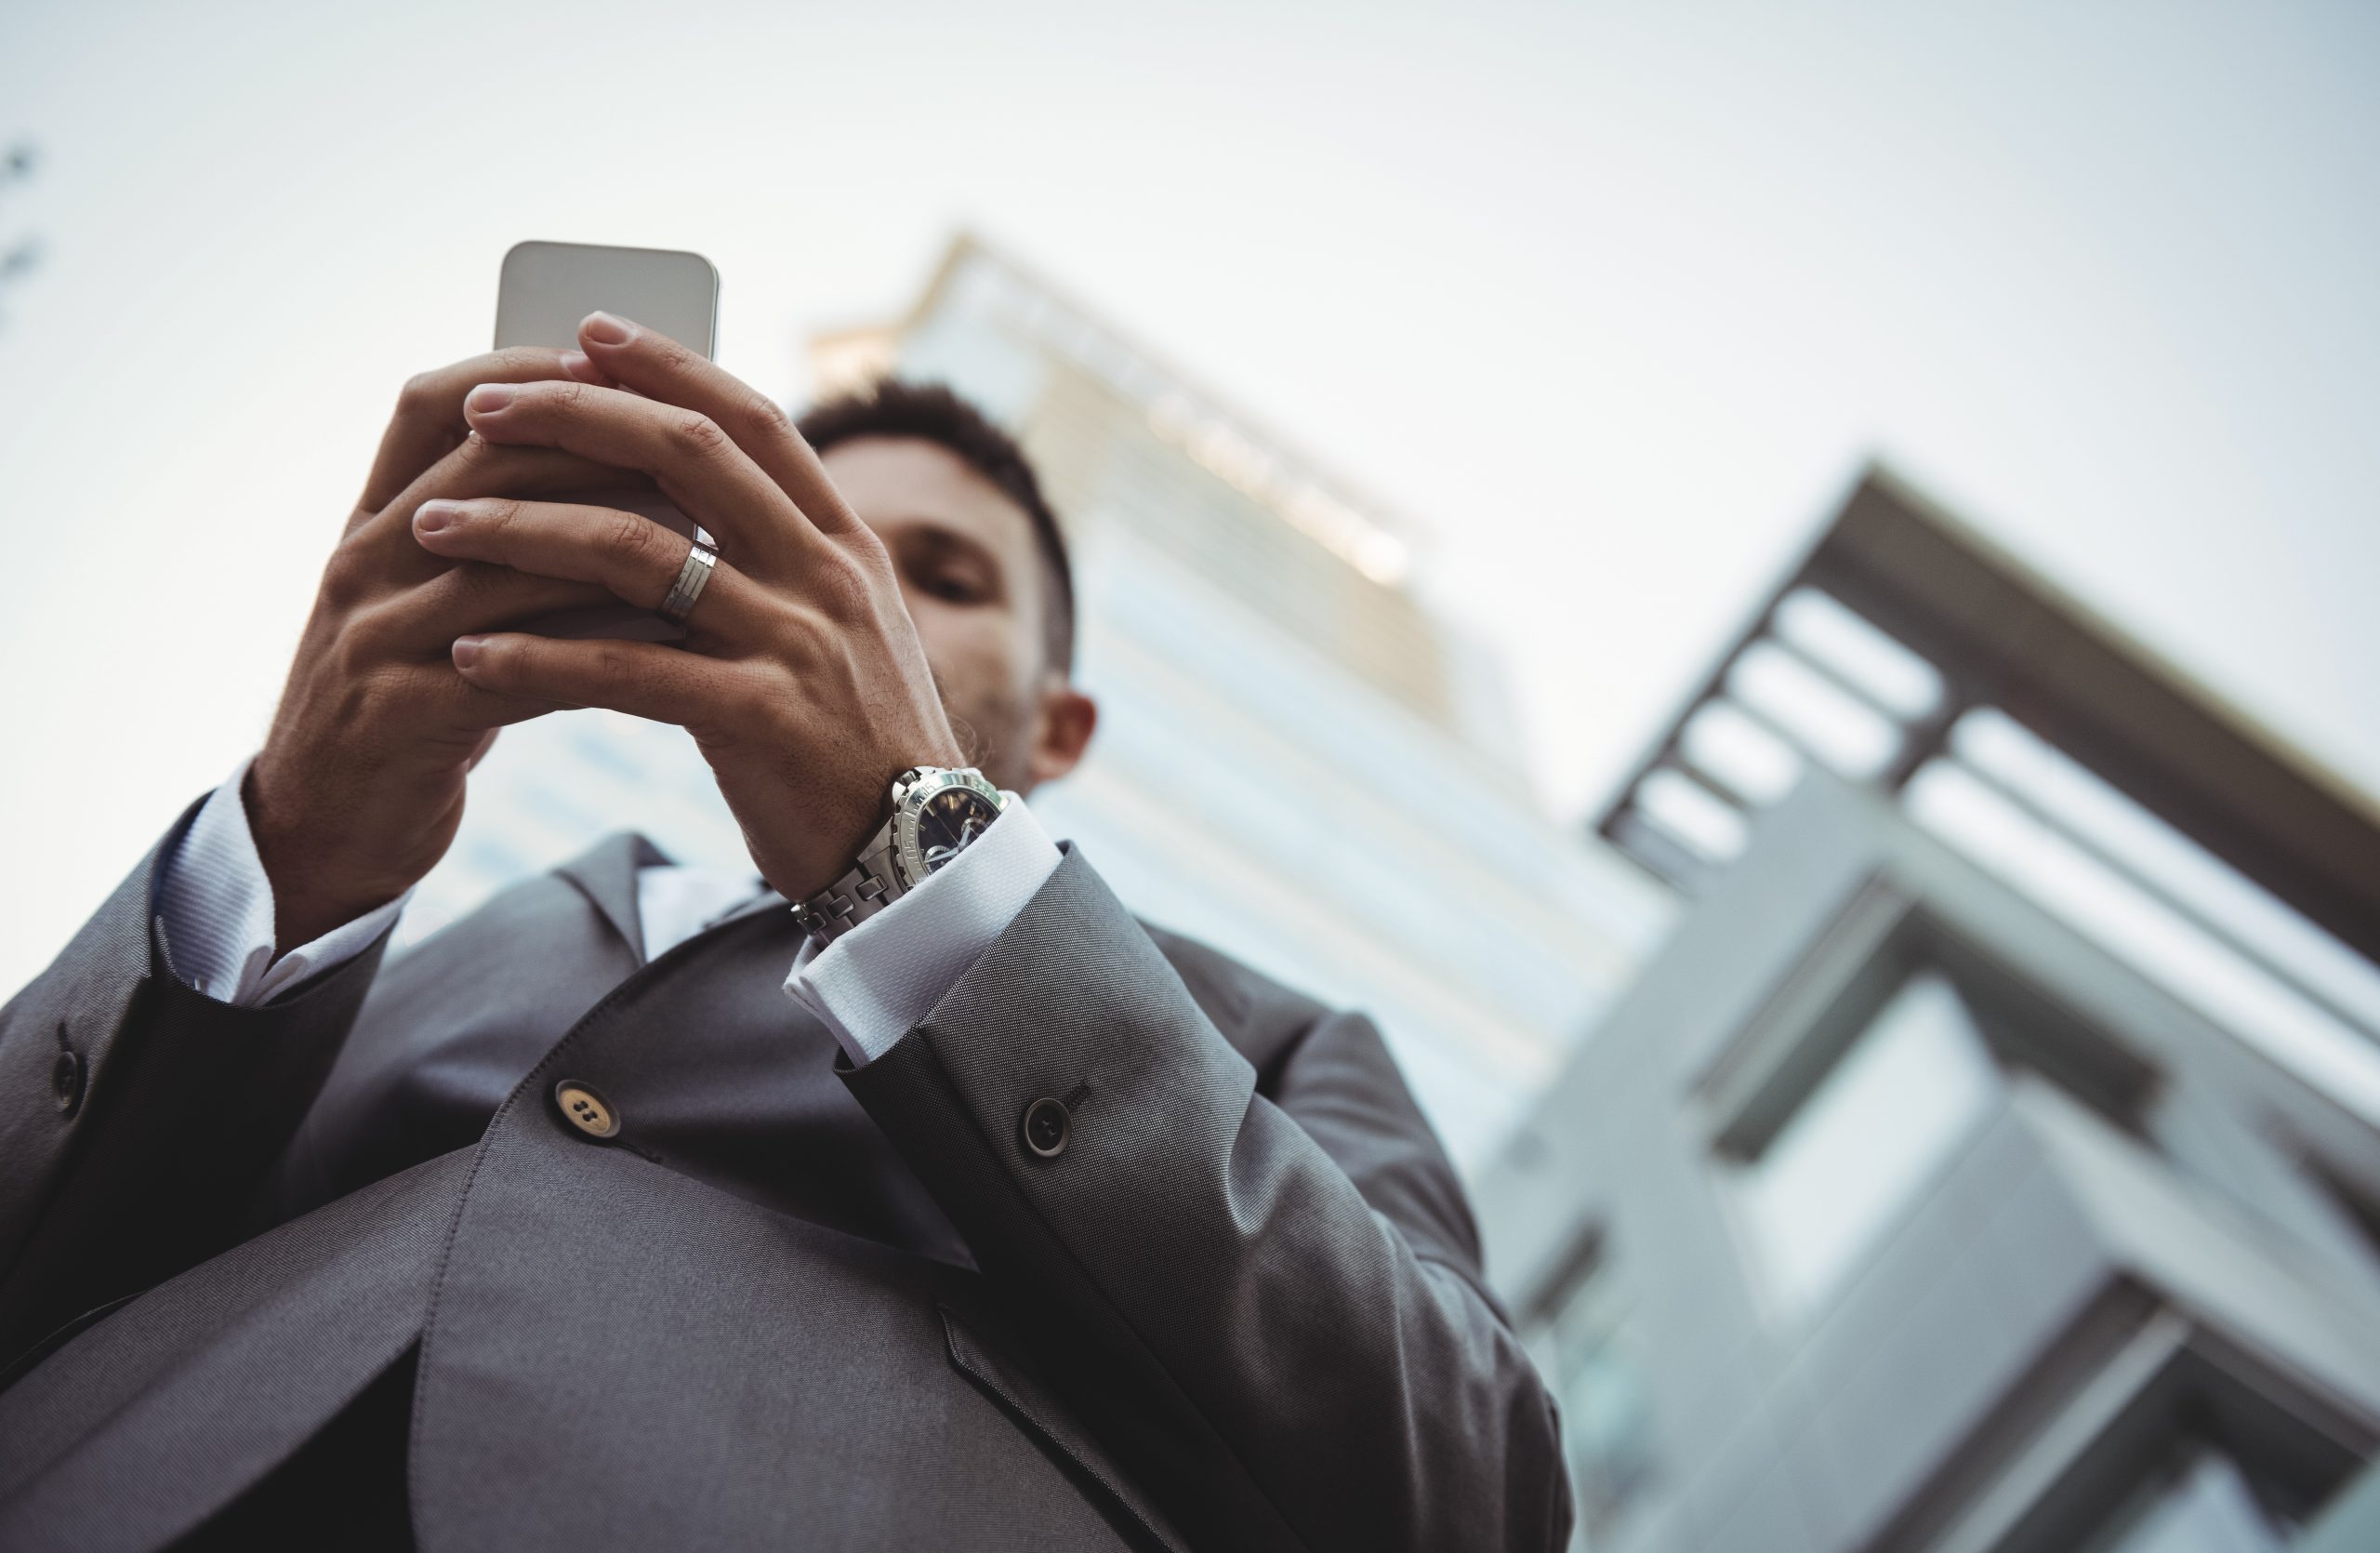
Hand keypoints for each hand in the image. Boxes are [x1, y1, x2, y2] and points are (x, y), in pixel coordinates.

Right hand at [248, 347, 643, 947]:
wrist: (326, 828)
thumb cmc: (418, 700)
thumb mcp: (443, 601)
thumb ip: (507, 537)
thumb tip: (634, 462)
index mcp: (372, 520)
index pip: (429, 404)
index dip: (521, 368)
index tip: (615, 360)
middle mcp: (361, 562)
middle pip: (483, 469)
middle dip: (597, 451)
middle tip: (699, 454)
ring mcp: (370, 637)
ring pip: (506, 566)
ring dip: (615, 549)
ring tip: (708, 543)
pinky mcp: (396, 716)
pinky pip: (513, 668)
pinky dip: (596, 648)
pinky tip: (669, 645)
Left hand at [408, 313, 967, 902]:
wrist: (920, 857)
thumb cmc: (859, 745)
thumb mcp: (846, 628)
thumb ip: (785, 559)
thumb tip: (699, 495)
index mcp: (844, 543)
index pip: (752, 418)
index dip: (667, 365)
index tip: (585, 331)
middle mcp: (824, 575)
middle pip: (687, 453)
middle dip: (575, 414)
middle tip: (484, 407)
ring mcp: (795, 643)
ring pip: (637, 551)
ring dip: (521, 530)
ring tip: (436, 529)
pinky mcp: (759, 720)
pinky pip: (623, 671)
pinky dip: (535, 660)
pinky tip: (470, 658)